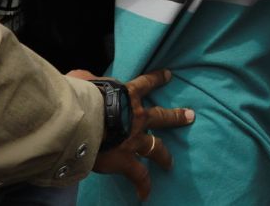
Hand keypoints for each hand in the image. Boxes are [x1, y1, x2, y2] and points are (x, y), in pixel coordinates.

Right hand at [70, 68, 194, 201]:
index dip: (157, 79)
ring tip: (170, 163)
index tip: (169, 75)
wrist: (82, 120)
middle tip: (190, 116)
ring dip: (164, 156)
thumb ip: (86, 80)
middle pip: (162, 116)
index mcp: (127, 95)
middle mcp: (137, 116)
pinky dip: (142, 185)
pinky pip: (138, 175)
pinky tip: (144, 194)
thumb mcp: (83, 80)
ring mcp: (134, 139)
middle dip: (176, 117)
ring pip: (155, 147)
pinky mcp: (126, 159)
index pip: (146, 83)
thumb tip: (80, 80)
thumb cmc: (82, 96)